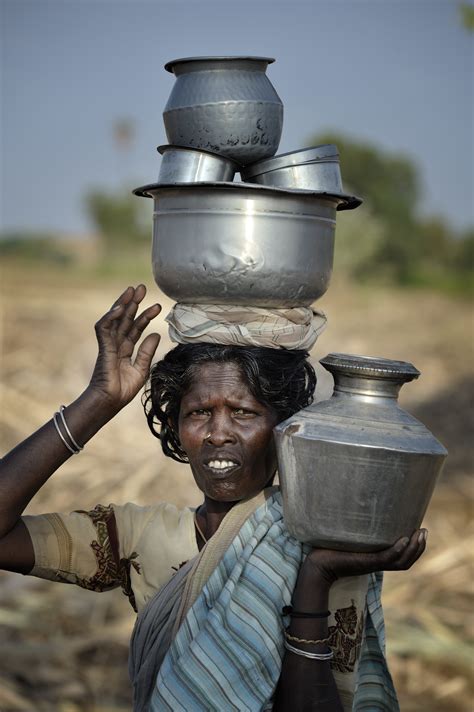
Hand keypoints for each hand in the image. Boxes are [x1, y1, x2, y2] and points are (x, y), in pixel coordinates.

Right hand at [88, 285, 160, 411]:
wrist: (110, 402)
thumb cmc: (123, 390)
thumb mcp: (141, 369)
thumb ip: (147, 351)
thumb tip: (156, 334)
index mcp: (125, 350)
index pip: (135, 328)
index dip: (145, 316)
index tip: (158, 307)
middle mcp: (117, 344)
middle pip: (124, 318)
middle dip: (133, 302)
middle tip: (142, 287)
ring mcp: (109, 345)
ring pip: (114, 319)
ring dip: (122, 303)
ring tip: (132, 290)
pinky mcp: (103, 348)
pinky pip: (104, 328)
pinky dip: (110, 317)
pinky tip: (120, 307)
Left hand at [303, 529, 426, 588]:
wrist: (316, 564)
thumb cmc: (329, 548)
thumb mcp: (348, 535)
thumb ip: (356, 524)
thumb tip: (357, 501)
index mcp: (377, 559)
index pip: (403, 556)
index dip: (415, 547)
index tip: (420, 529)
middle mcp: (377, 563)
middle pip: (407, 560)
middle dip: (420, 547)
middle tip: (425, 530)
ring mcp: (372, 564)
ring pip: (401, 562)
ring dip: (414, 549)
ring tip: (420, 533)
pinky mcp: (364, 563)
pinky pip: (386, 559)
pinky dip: (397, 550)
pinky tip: (404, 539)